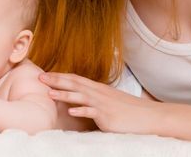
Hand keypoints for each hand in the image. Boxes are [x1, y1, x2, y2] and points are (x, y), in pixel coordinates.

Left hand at [40, 73, 160, 134]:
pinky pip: (93, 112)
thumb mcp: (109, 101)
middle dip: (56, 80)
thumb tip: (79, 101)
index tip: (44, 74)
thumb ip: (94, 99)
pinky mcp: (108, 116)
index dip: (59, 76)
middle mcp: (98, 93)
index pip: (75, 79)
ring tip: (49, 93)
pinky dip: (82, 111)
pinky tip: (71, 111)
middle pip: (74, 84)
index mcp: (98, 89)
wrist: (151, 116)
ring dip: (64, 94)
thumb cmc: (130, 111)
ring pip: (80, 96)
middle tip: (39, 77)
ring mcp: (103, 104)